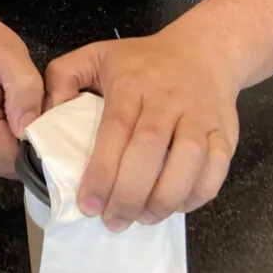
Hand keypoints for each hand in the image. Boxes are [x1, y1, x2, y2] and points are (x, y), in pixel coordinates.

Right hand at [0, 2, 42, 177]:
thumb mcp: (11, 55)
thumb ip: (26, 94)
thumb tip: (31, 132)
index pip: (12, 158)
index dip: (36, 146)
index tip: (47, 122)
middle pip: (3, 165)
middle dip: (24, 147)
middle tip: (34, 114)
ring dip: (11, 145)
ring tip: (17, 112)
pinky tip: (3, 117)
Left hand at [45, 29, 240, 230]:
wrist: (205, 50)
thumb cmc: (143, 61)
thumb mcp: (95, 55)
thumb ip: (63, 79)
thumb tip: (46, 116)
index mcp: (132, 83)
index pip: (116, 130)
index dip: (102, 171)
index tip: (88, 203)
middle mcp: (168, 99)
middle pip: (151, 149)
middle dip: (129, 194)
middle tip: (112, 221)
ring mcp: (200, 116)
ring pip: (189, 160)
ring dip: (165, 198)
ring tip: (143, 219)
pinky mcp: (226, 132)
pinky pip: (218, 168)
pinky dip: (198, 194)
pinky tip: (175, 207)